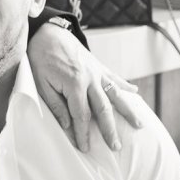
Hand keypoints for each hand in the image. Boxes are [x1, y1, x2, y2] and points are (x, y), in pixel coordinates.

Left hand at [28, 23, 142, 151]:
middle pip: (103, 108)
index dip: (83, 133)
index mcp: (74, 84)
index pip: (81, 115)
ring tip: (139, 125)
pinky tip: (135, 93)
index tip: (85, 148)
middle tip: (116, 147)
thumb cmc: (40, 58)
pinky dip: (125, 85)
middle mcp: (90, 79)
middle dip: (110, 129)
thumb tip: (68, 125)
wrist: (48, 32)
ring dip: (127, 110)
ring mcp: (97, 71)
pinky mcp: (98, 65)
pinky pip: (114, 77)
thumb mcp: (41, 83)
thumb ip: (55, 104)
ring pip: (115, 94)